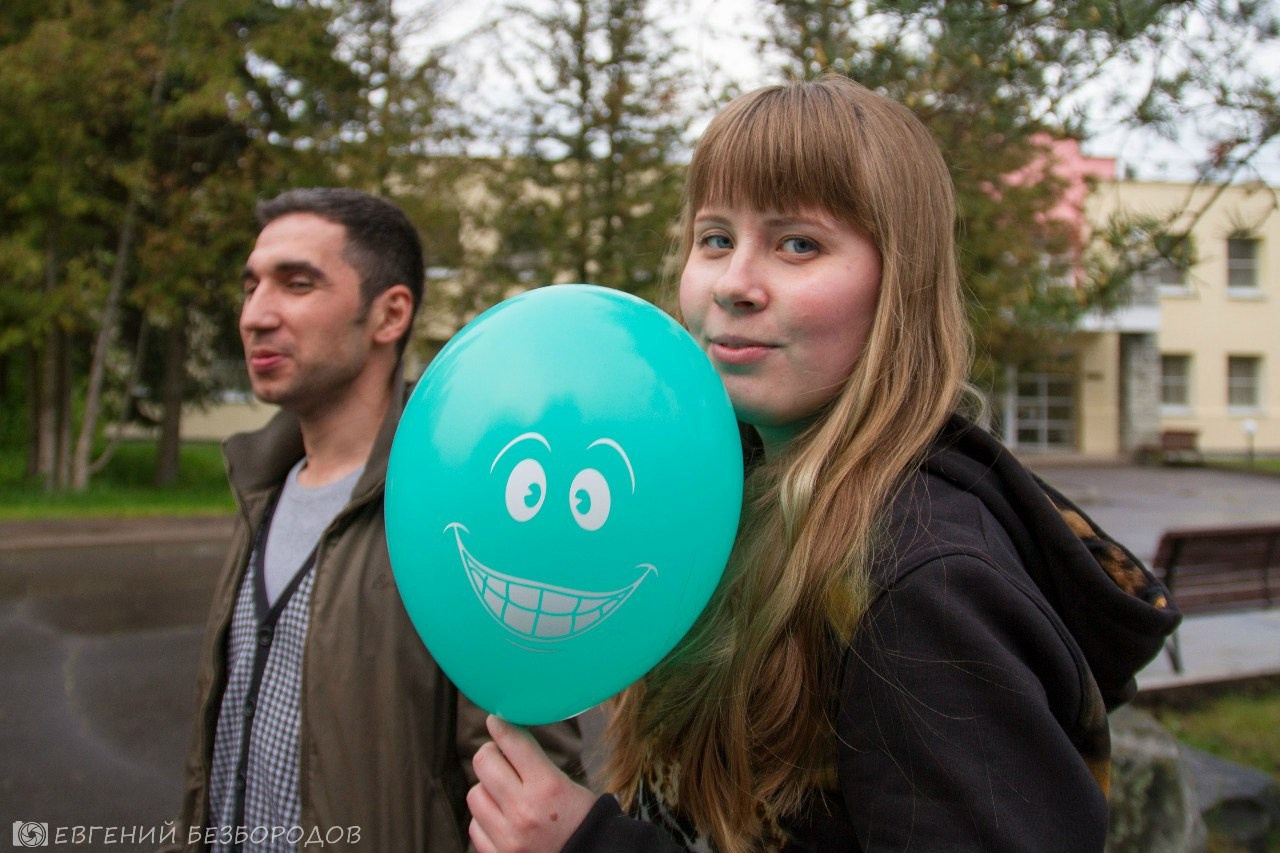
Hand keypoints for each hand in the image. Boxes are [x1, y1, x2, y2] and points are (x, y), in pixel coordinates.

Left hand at [468, 714, 597, 852]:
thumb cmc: (581, 819)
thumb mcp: (567, 784)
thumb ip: (536, 763)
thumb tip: (506, 736)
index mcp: (548, 787)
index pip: (513, 742)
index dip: (501, 725)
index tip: (496, 720)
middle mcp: (524, 811)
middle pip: (484, 762)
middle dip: (491, 754)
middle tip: (499, 757)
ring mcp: (508, 837)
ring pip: (475, 793)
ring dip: (486, 788)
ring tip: (503, 793)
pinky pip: (474, 826)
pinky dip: (485, 819)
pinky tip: (502, 818)